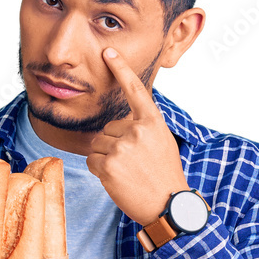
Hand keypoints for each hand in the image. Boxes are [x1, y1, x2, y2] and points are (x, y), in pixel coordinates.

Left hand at [86, 47, 201, 225]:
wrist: (167, 205)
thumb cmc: (164, 175)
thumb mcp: (161, 142)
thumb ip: (142, 127)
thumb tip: (118, 124)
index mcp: (153, 122)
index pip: (135, 90)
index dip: (120, 69)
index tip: (108, 52)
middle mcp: (137, 130)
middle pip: (107, 128)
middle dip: (114, 145)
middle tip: (133, 164)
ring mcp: (121, 147)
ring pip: (97, 144)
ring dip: (105, 158)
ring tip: (126, 172)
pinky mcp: (108, 164)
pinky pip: (91, 160)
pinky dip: (99, 171)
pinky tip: (117, 180)